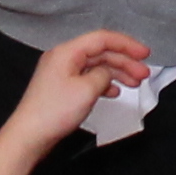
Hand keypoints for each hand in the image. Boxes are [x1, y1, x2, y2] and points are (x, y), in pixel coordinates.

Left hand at [8, 28, 152, 144]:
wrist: (29, 136)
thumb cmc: (55, 111)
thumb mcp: (87, 90)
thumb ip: (103, 75)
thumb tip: (106, 74)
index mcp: (67, 52)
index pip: (102, 39)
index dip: (127, 44)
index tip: (146, 54)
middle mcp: (64, 58)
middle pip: (101, 52)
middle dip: (125, 61)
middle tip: (144, 75)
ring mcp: (62, 73)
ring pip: (96, 66)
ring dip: (117, 73)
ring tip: (135, 84)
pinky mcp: (62, 89)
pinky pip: (88, 79)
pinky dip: (104, 83)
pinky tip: (115, 93)